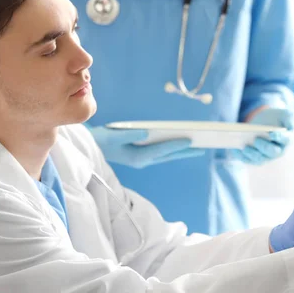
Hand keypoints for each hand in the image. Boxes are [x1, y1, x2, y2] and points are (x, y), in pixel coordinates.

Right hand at [89, 126, 204, 168]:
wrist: (90, 147)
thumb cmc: (100, 140)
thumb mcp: (112, 135)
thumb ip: (129, 133)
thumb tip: (147, 131)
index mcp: (136, 157)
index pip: (161, 150)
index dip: (176, 144)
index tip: (191, 140)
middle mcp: (142, 160)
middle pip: (168, 155)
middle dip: (185, 151)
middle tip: (203, 147)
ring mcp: (142, 159)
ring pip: (166, 155)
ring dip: (181, 151)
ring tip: (197, 145)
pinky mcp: (141, 155)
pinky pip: (161, 153)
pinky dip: (172, 148)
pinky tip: (181, 142)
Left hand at [231, 107, 293, 164]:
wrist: (266, 123)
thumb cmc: (276, 118)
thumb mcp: (283, 114)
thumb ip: (290, 117)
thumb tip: (290, 124)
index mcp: (287, 138)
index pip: (286, 139)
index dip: (280, 137)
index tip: (272, 133)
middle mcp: (279, 150)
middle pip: (272, 152)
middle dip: (264, 147)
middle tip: (256, 139)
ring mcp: (268, 157)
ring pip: (260, 159)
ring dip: (251, 154)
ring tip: (243, 147)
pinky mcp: (257, 159)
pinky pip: (250, 161)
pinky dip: (242, 157)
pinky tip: (234, 150)